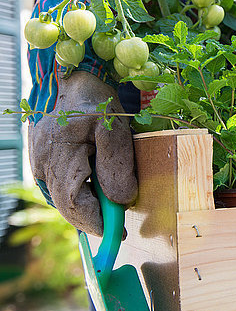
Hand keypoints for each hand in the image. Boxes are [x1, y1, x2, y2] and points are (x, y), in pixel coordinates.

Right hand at [28, 71, 137, 236]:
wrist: (73, 77)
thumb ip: (117, 165)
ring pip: (63, 198)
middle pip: (67, 205)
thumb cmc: (96, 99)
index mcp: (60, 154)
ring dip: (88, 207)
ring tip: (111, 207)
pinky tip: (97, 191)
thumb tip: (121, 200)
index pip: (75, 203)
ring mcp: (39, 161)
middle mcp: (43, 162)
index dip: (97, 222)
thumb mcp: (114, 128)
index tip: (119, 233)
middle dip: (94, 219)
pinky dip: (80, 194)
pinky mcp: (43, 159)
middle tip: (119, 225)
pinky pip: (61, 185)